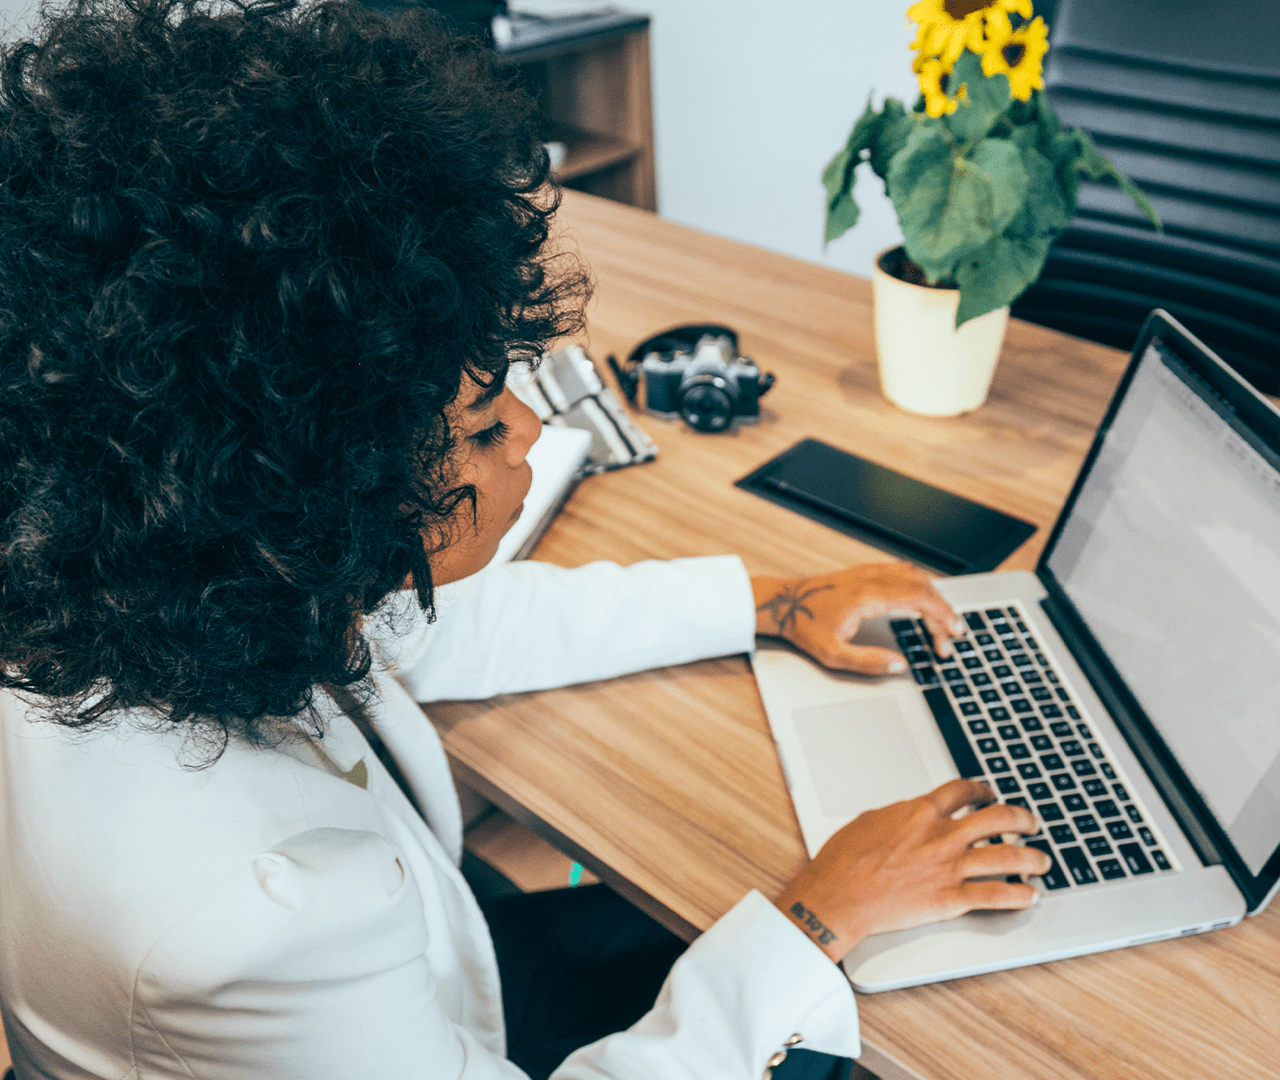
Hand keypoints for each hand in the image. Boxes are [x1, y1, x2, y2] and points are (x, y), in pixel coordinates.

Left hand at [751, 562, 962, 674]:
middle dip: (942, 612)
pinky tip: (920, 600)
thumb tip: (900, 665)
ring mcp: (867, 572)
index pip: (920, 597)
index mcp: (868, 596)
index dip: (944, 615)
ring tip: (937, 623)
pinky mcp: (863, 572)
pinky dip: (918, 585)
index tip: (955, 631)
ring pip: (914, 575)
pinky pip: (901, 571)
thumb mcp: (833, 654)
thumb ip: (868, 662)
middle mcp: (871, 579)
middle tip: (946, 638)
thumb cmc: (804, 626)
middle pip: (923, 586)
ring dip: (931, 597)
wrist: (783, 604)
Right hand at [775, 779, 1049, 960]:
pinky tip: (1030, 895)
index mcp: (920, 812)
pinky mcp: (950, 898)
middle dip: (1021, 819)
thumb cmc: (844, 860)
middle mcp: (941, 835)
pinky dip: (1019, 895)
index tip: (988, 792)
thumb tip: (908, 815)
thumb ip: (897, 816)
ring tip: (1041, 860)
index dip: (981, 789)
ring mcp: (949, 867)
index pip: (962, 791)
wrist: (838, 895)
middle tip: (1029, 823)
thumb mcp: (868, 821)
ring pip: (1007, 856)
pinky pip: (996, 895)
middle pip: (997, 818)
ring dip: (1031, 857)